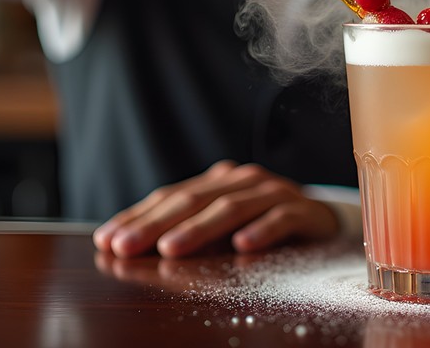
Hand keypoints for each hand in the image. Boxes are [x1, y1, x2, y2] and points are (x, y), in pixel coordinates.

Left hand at [92, 161, 339, 257]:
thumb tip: (126, 246)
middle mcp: (243, 180)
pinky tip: (242, 246)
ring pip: (232, 207)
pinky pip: (280, 218)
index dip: (138, 217)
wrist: (323, 222)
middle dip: (156, 224)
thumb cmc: (262, 226)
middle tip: (127, 247)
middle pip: (195, 199)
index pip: (171, 197)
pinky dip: (261, 230)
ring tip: (172, 248)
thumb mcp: (221, 230)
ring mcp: (274, 192)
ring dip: (200, 228)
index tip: (106, 241)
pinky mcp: (302, 209)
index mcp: (218, 181)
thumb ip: (185, 233)